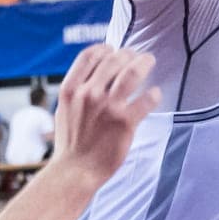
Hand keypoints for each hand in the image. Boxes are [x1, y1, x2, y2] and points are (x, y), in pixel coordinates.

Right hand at [50, 44, 159, 181]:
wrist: (75, 171)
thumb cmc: (71, 142)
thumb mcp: (64, 110)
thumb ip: (77, 90)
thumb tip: (93, 74)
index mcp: (71, 89)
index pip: (89, 56)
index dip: (104, 49)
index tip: (113, 49)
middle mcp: (88, 94)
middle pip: (114, 60)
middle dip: (128, 55)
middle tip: (137, 58)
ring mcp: (108, 107)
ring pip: (132, 72)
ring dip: (143, 63)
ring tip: (149, 61)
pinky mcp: (125, 122)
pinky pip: (146, 99)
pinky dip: (153, 93)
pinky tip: (154, 94)